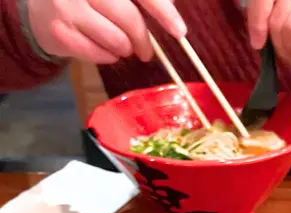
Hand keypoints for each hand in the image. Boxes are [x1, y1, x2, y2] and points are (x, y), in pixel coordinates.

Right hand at [27, 0, 186, 64]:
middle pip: (129, 19)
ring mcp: (68, 6)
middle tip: (146, 52)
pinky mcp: (60, 32)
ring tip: (119, 46)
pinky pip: (99, 55)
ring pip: (116, 41)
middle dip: (143, 41)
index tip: (180, 31)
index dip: (163, 11)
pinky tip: (103, 49)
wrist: (40, 7)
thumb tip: (172, 6)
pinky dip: (107, 57)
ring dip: (124, 49)